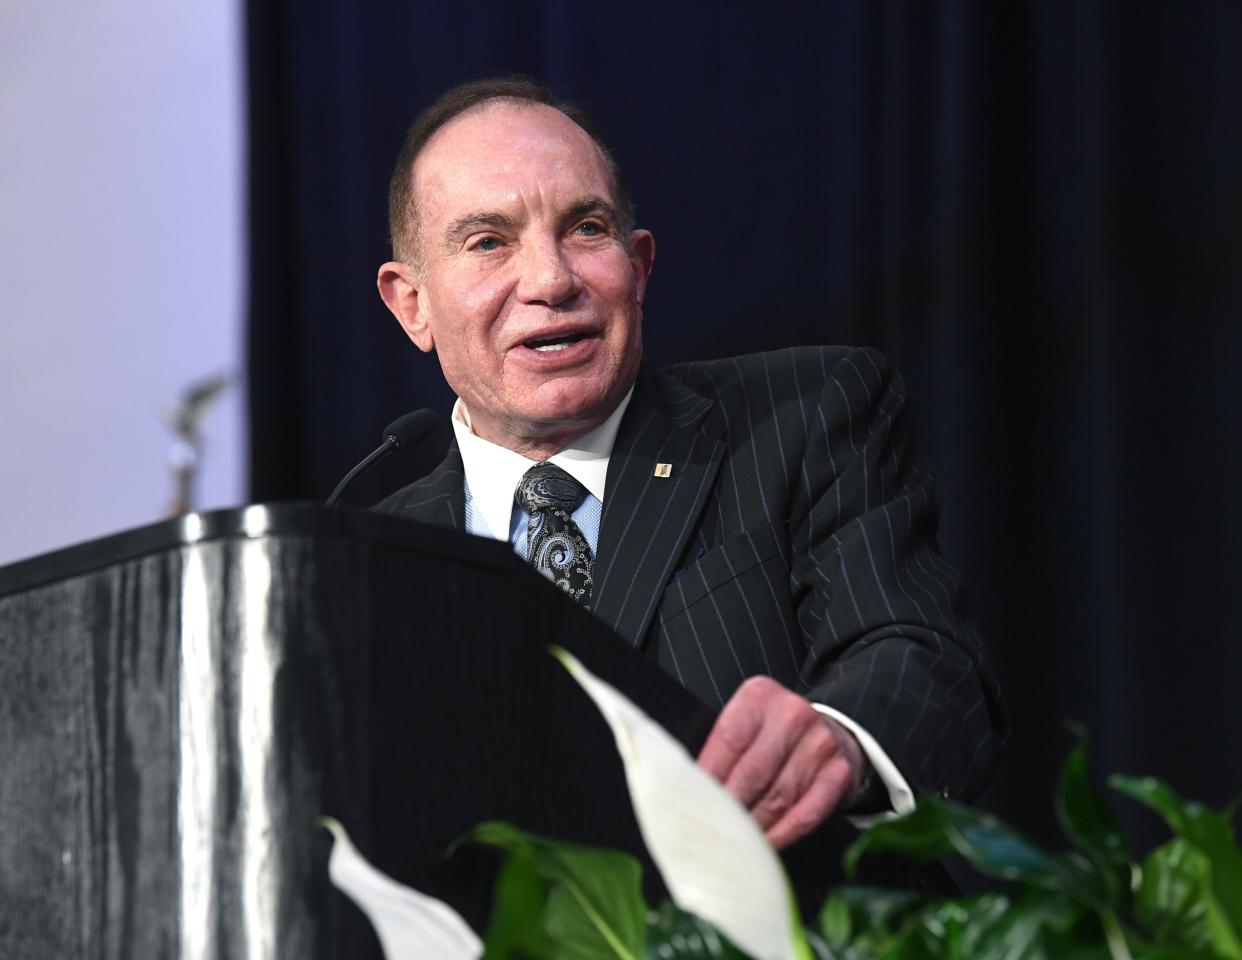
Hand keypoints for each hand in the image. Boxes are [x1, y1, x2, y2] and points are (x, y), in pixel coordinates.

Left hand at [697, 676, 865, 847]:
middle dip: (729, 806)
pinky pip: (807, 813)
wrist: (830, 730)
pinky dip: (783, 833)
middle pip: (753, 772)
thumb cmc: (773, 732)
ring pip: (778, 797)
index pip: (728, 740)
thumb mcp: (747, 722)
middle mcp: (792, 714)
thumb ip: (722, 746)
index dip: (709, 777)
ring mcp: (820, 743)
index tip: (694, 802)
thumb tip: (690, 788)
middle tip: (711, 829)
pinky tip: (766, 844)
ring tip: (733, 842)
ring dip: (753, 825)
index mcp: (760, 696)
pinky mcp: (840, 773)